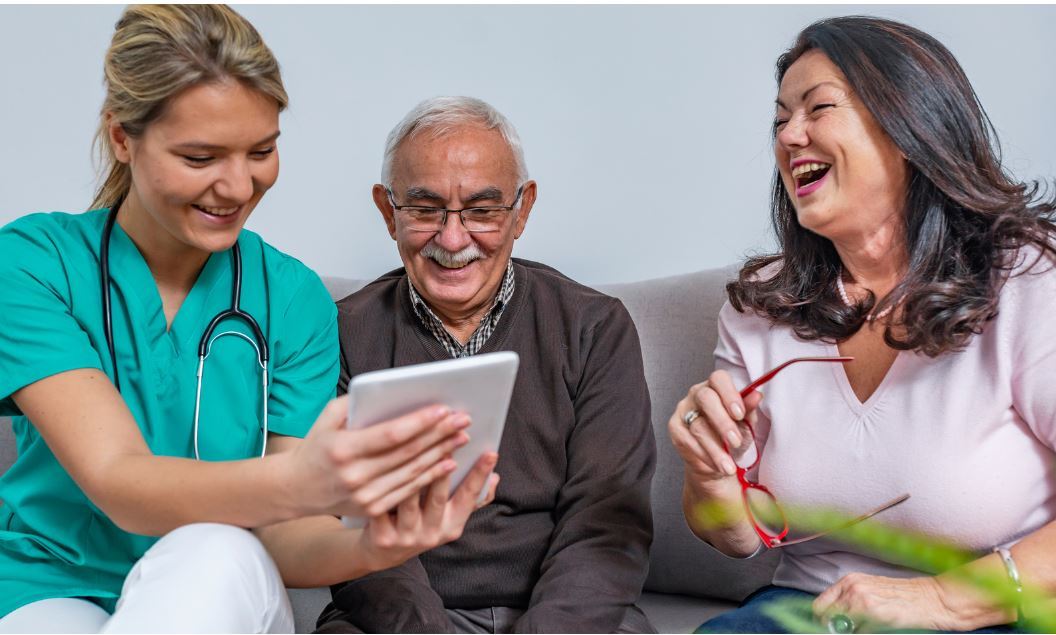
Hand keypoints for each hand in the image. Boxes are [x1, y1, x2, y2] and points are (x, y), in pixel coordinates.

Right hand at [285, 396, 472, 517]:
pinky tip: (449, 462)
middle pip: (408, 453)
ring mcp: (365, 496)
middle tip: (463, 419)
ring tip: (462, 436)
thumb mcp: (327, 417)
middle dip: (440, 434)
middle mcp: (355, 475)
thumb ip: (357, 402)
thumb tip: (392, 390)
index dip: (420, 422)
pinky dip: (431, 477)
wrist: (295, 489)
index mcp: (343, 449)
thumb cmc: (316, 445)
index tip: (443, 409)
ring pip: (413, 473)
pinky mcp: (373, 509)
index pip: (391, 434)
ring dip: (442, 454)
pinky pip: (408, 491)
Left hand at [357, 451, 499, 572]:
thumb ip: (470, 497)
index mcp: (452, 526)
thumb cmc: (420, 523)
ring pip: (410, 501)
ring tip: (416, 449)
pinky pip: (383, 507)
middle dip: (444, 469)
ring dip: (412, 475)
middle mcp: (432, 534)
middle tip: (449, 444)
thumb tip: (495, 477)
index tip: (491, 452)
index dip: (480, 475)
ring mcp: (407, 537)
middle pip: (438, 497)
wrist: (382, 553)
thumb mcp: (448, 516)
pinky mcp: (383, 537)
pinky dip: (383, 488)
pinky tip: (384, 465)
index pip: (470, 497)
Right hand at [668, 370, 762, 485]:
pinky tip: (717, 464)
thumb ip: (749, 409)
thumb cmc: (732, 438)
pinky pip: (688, 441)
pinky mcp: (675, 428)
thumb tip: (756, 395)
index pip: (719, 378)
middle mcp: (697, 394)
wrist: (718, 462)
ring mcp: (683, 410)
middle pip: (705, 398)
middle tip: (735, 441)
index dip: (729, 394)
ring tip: (729, 464)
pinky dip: (706, 455)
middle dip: (722, 422)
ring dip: (716, 448)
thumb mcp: (746, 423)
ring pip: (698, 425)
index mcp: (716, 387)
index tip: (740, 414)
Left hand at [814, 573, 959, 631]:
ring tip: (870, 628)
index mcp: (849, 581)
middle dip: (834, 629)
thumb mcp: (871, 592)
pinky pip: (858, 633)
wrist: (933, 599)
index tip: (831, 629)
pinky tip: (878, 630)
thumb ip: (849, 602)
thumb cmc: (904, 597)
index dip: (823, 621)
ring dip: (852, 632)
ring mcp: (862, 601)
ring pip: (842, 629)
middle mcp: (852, 588)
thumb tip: (833, 622)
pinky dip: (865, 634)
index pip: (819, 605)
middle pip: (826, 618)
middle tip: (849, 631)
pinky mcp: (874, 614)